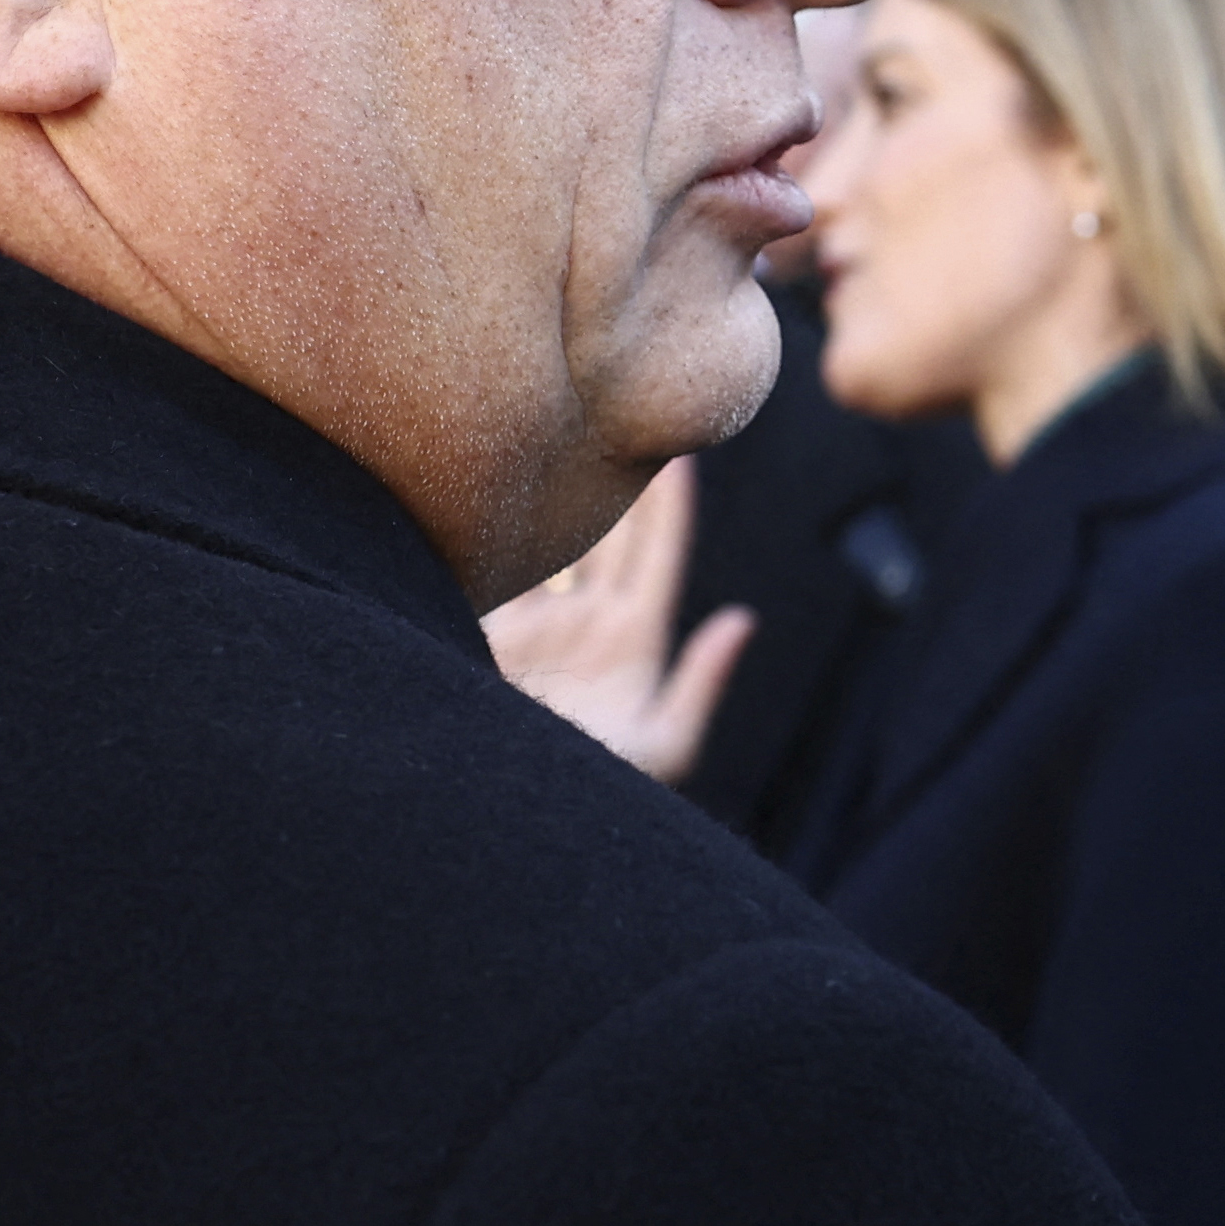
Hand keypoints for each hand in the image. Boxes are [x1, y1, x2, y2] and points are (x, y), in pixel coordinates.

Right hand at [483, 459, 751, 787]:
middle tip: (619, 412)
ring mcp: (531, 619)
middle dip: (614, 475)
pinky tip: (495, 478)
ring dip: (556, 491)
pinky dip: (498, 522)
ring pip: (550, 536)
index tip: (681, 446)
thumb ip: (699, 687)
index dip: (671, 501)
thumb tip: (743, 620)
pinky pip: (495, 561)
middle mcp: (582, 618)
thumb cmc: (594, 790)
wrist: (507, 813)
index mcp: (631, 636)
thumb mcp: (660, 750)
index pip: (657, 551)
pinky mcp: (481, 624)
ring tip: (561, 429)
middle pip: (606, 529)